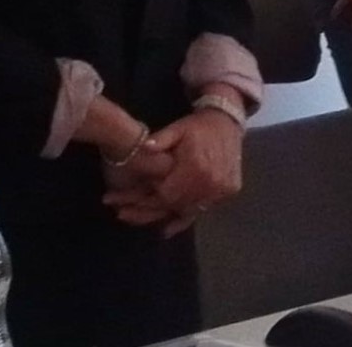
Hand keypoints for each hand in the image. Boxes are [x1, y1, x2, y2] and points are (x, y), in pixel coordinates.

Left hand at [103, 110, 243, 236]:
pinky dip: (184, 218)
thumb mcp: (178, 128)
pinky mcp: (229, 191)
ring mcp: (221, 189)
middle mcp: (210, 182)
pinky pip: (203, 209)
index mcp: (196, 166)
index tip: (125, 202)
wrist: (228, 123)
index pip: (166, 193)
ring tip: (139, 220)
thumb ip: (160, 139)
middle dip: (149, 210)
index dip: (146, 199)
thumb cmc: (198, 126)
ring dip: (165, 215)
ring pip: (188, 210)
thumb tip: (143, 148)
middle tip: (122, 214)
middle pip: (174, 204)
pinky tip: (167, 228)